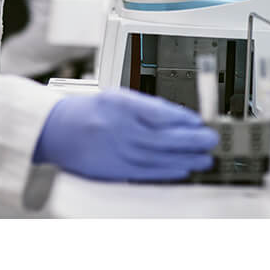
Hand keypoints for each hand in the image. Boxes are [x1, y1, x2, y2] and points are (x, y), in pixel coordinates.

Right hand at [31, 88, 217, 180]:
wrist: (58, 130)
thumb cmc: (90, 111)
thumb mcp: (118, 97)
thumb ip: (146, 106)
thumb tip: (176, 117)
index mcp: (122, 106)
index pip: (160, 112)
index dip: (183, 119)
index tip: (199, 121)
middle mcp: (121, 129)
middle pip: (164, 137)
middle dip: (191, 139)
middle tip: (211, 139)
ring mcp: (118, 151)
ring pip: (159, 157)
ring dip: (185, 158)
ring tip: (204, 157)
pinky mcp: (115, 170)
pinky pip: (147, 172)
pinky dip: (168, 171)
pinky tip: (183, 169)